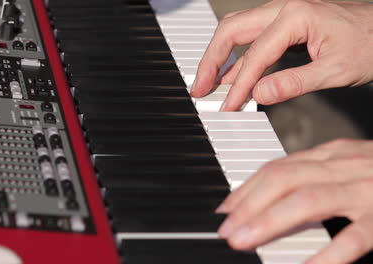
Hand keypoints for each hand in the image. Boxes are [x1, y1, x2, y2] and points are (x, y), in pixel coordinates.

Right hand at [191, 0, 372, 110]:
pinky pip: (251, 37)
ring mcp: (283, 13)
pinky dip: (236, 56)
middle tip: (198, 88)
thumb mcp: (337, 70)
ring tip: (206, 82)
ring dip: (218, 56)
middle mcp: (283, 8)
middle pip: (231, 30)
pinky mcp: (285, 22)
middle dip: (210, 60)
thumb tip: (260, 95)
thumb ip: (295, 83)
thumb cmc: (371, 44)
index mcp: (295, 15)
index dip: (238, 86)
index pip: (255, 55)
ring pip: (236, 30)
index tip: (228, 107)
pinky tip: (230, 75)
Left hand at [216, 139, 372, 263]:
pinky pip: (354, 237)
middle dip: (248, 204)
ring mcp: (366, 190)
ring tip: (244, 240)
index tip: (226, 208)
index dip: (247, 189)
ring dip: (270, 221)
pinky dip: (327, 254)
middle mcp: (345, 166)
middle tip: (227, 229)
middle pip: (284, 179)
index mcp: (332, 155)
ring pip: (308, 200)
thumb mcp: (347, 167)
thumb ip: (313, 177)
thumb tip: (270, 198)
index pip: (278, 167)